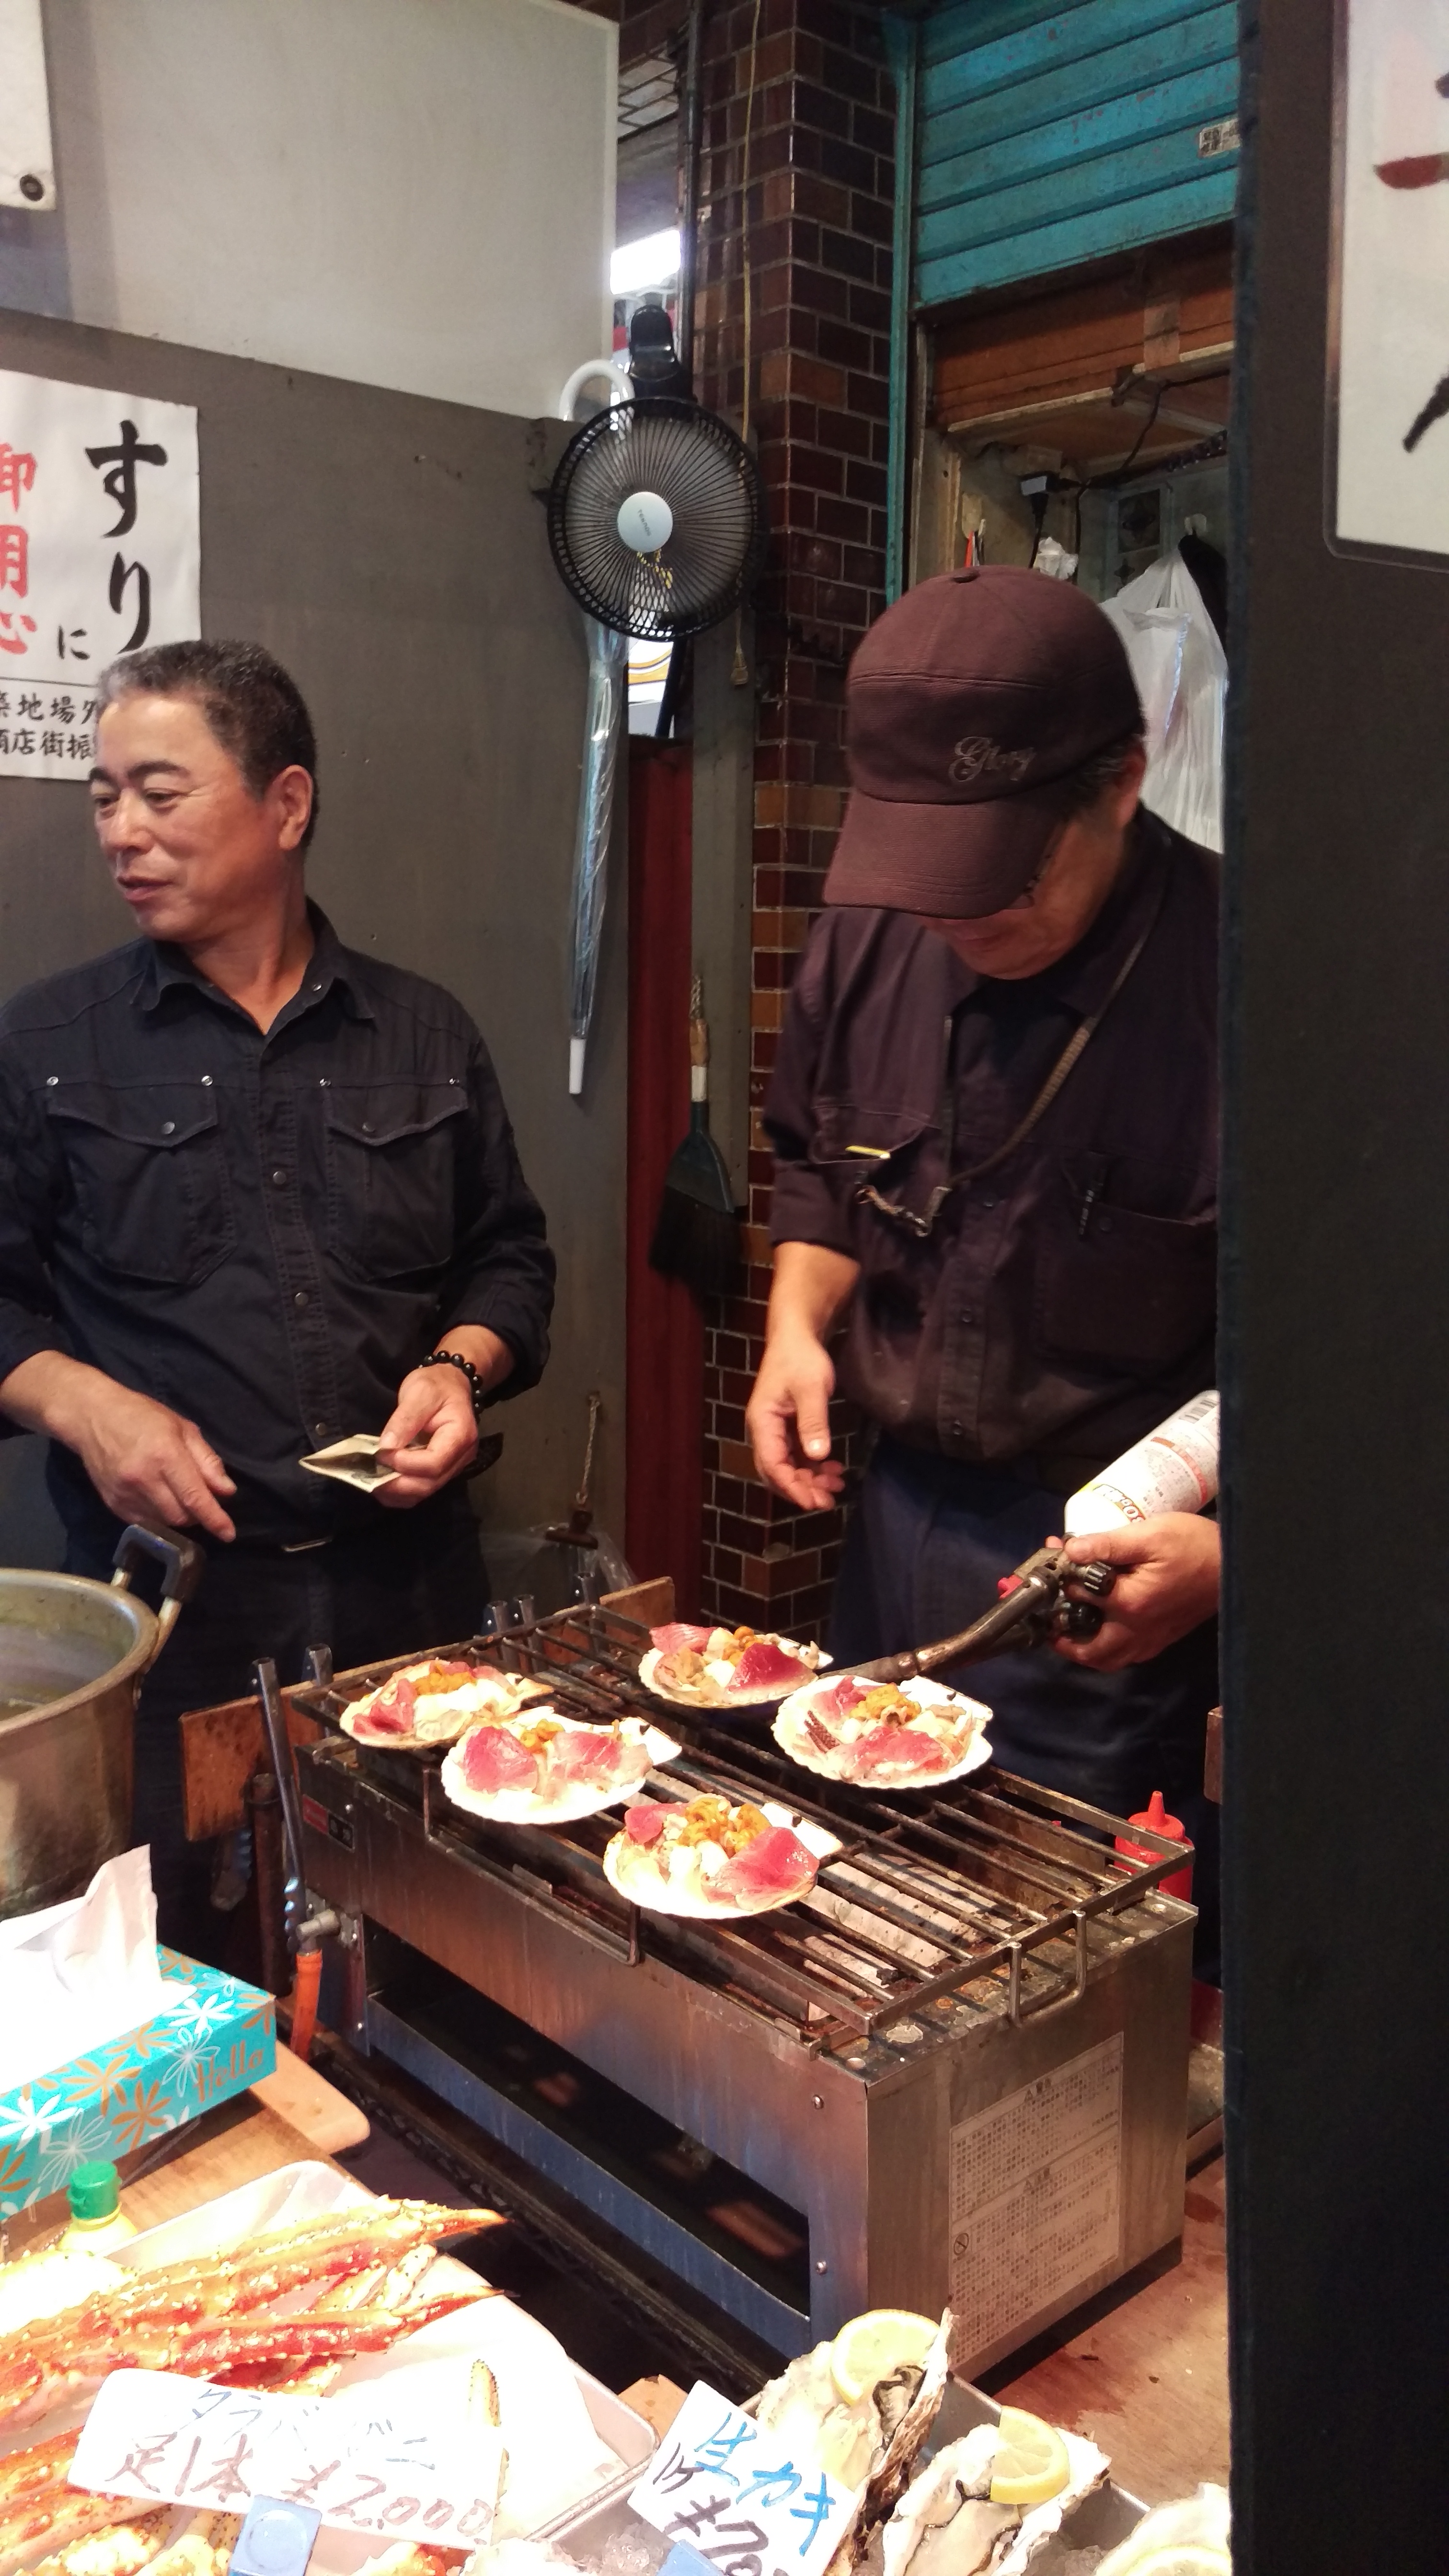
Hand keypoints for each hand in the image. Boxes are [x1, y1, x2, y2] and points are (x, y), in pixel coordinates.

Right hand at [0, 1355, 236, 1540]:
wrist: (93, 1417)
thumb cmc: (143, 1416)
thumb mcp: (183, 1428)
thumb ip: (206, 1461)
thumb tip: (226, 1491)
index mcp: (165, 1455)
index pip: (194, 1497)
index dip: (214, 1519)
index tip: (228, 1534)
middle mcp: (143, 1479)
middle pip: (180, 1516)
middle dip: (197, 1515)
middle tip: (200, 1499)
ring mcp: (125, 1494)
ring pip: (163, 1523)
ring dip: (178, 1516)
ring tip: (178, 1496)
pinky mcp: (113, 1504)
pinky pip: (144, 1522)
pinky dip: (158, 1517)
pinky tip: (159, 1499)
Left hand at [376, 1362, 478, 1507]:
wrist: (450, 1385)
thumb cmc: (436, 1385)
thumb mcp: (419, 1392)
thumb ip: (405, 1419)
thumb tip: (386, 1447)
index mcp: (461, 1435)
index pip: (434, 1463)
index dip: (405, 1463)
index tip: (381, 1453)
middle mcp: (461, 1457)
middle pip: (430, 1483)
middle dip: (398, 1483)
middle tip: (370, 1474)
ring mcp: (453, 1467)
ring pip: (425, 1491)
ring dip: (397, 1491)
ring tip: (372, 1480)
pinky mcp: (441, 1471)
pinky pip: (422, 1489)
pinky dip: (401, 1492)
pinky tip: (382, 1484)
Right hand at [747, 1329, 844, 1510]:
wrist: (796, 1337)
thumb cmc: (801, 1359)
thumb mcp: (811, 1389)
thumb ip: (813, 1422)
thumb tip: (819, 1456)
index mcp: (762, 1422)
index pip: (772, 1465)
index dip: (791, 1486)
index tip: (812, 1502)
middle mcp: (763, 1430)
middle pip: (776, 1471)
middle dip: (801, 1489)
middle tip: (828, 1501)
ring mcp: (774, 1429)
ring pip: (788, 1466)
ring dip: (809, 1479)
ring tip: (836, 1486)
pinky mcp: (786, 1427)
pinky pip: (796, 1455)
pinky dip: (813, 1465)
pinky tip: (832, 1469)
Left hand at [1052, 1514, 1220, 1670]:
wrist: (1233, 1563)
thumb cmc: (1193, 1545)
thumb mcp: (1149, 1534)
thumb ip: (1106, 1544)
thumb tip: (1070, 1550)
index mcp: (1130, 1603)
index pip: (1080, 1595)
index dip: (1062, 1577)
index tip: (1054, 1558)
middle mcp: (1138, 1630)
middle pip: (1090, 1651)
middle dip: (1064, 1640)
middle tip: (1050, 1621)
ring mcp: (1152, 1638)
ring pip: (1109, 1659)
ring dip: (1086, 1649)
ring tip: (1070, 1629)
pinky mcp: (1163, 1638)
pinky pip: (1128, 1655)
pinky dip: (1109, 1648)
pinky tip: (1104, 1627)